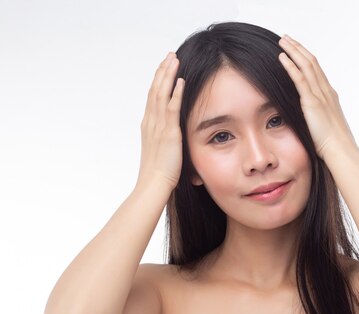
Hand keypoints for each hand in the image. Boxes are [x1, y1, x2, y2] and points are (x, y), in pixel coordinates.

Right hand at [137, 52, 184, 190]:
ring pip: (161, 93)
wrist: (153, 185)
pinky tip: (181, 80)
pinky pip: (171, 108)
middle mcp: (150, 122)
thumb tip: (175, 139)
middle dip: (162, 71)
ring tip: (174, 59)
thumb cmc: (159, 175)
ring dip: (168, 74)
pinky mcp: (168, 133)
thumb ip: (168, 141)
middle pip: (155, 89)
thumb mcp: (163, 152)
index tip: (165, 67)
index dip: (159, 80)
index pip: (153, 97)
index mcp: (148, 125)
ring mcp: (158, 126)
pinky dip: (176, 92)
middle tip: (170, 55)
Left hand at [278, 35, 356, 159]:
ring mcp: (320, 95)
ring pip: (306, 65)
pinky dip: (290, 66)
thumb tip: (309, 121)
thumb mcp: (325, 128)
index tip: (297, 50)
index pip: (317, 71)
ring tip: (282, 41)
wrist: (341, 151)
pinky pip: (300, 79)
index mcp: (330, 96)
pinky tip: (282, 57)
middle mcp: (327, 91)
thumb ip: (317, 119)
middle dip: (299, 48)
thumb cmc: (334, 146)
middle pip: (312, 62)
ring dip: (293, 51)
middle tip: (287, 38)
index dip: (306, 58)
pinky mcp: (312, 102)